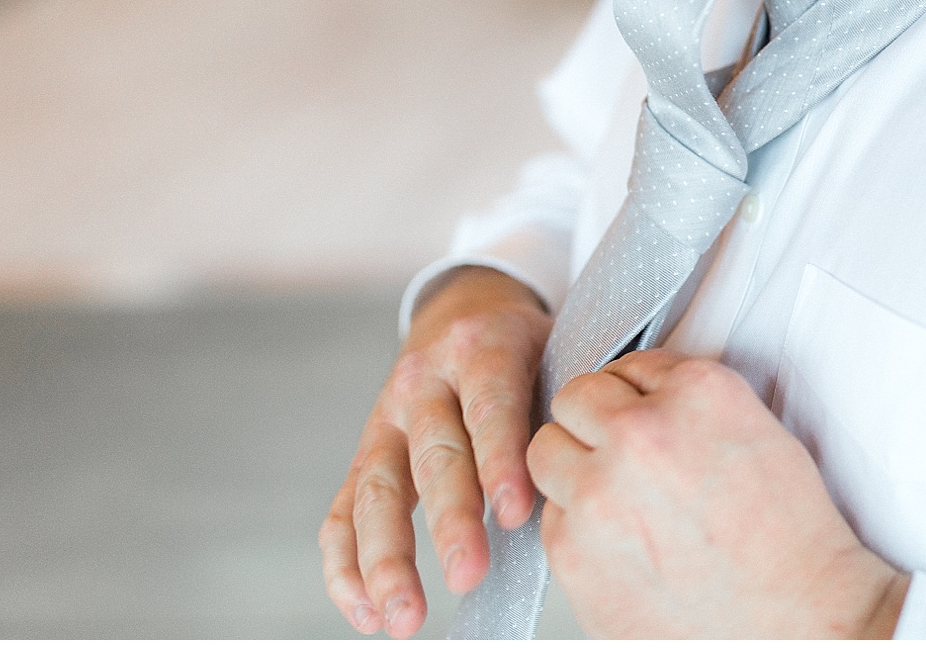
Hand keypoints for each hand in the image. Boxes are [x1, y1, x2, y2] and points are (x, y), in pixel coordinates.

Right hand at [320, 267, 552, 637]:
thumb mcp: (554, 345)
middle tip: (468, 576)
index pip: (491, 404)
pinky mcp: (365, 451)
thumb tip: (582, 477)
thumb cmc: (529, 346)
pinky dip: (347, 565)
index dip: (501, 457)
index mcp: (482, 345)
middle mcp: (425, 379)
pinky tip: (367, 612)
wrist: (467, 307)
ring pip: (377, 489)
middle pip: (434, 454)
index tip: (517, 513)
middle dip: (451, 520)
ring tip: (406, 619)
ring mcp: (386, 417)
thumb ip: (562, 402)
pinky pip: (343, 511)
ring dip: (388, 559)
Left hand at [531, 348, 909, 637]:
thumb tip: (638, 396)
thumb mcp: (755, 430)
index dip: (638, 397)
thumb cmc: (789, 537)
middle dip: (594, 422)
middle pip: (574, 398)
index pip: (630, 365)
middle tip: (621, 456)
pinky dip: (576, 527)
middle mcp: (640, 433)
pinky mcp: (574, 551)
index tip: (648, 421)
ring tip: (614, 498)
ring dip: (572, 467)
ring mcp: (600, 492)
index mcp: (696, 392)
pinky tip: (621, 544)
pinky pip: (550, 520)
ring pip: (544, 451)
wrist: (798, 618)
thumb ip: (688, 401)